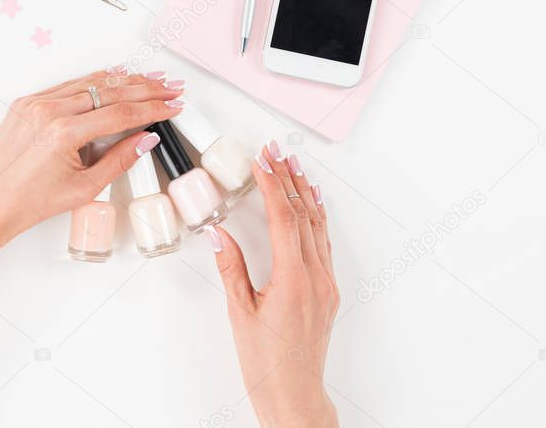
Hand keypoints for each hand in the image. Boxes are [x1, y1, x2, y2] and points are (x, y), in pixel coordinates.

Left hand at [0, 68, 183, 403]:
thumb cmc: (27, 202)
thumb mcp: (84, 188)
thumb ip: (120, 160)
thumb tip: (146, 139)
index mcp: (64, 132)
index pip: (122, 112)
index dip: (153, 108)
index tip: (173, 105)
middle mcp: (49, 110)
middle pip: (110, 91)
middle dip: (146, 88)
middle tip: (170, 87)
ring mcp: (36, 102)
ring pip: (91, 82)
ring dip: (124, 80)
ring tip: (150, 81)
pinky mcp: (27, 102)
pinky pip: (69, 85)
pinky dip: (95, 81)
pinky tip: (114, 79)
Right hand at [207, 143, 338, 427]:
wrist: (294, 395)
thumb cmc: (266, 362)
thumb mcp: (240, 312)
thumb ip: (231, 268)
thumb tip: (218, 233)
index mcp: (294, 278)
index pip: (284, 218)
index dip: (272, 184)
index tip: (262, 160)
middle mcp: (316, 276)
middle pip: (304, 215)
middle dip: (289, 179)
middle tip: (277, 150)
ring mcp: (326, 283)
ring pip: (318, 227)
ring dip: (305, 194)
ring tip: (295, 167)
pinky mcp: (327, 292)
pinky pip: (323, 244)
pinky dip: (315, 218)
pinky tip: (312, 207)